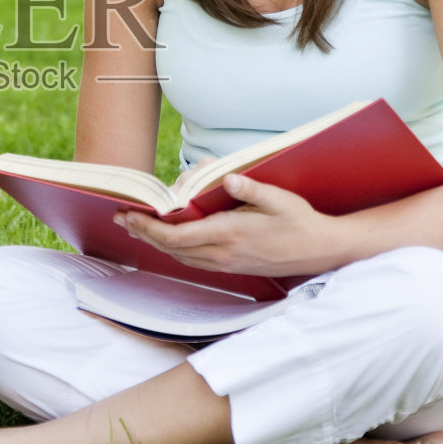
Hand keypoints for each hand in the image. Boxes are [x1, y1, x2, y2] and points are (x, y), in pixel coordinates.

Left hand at [115, 173, 344, 278]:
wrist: (321, 251)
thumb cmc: (300, 221)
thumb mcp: (279, 199)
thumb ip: (251, 188)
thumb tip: (227, 177)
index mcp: (229, 234)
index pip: (178, 235)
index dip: (150, 227)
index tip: (130, 214)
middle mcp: (223, 253)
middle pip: (172, 248)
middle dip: (144, 233)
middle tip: (121, 218)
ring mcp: (227, 263)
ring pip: (181, 257)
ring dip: (156, 243)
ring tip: (137, 228)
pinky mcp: (233, 266)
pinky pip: (195, 261)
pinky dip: (175, 250)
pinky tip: (169, 241)